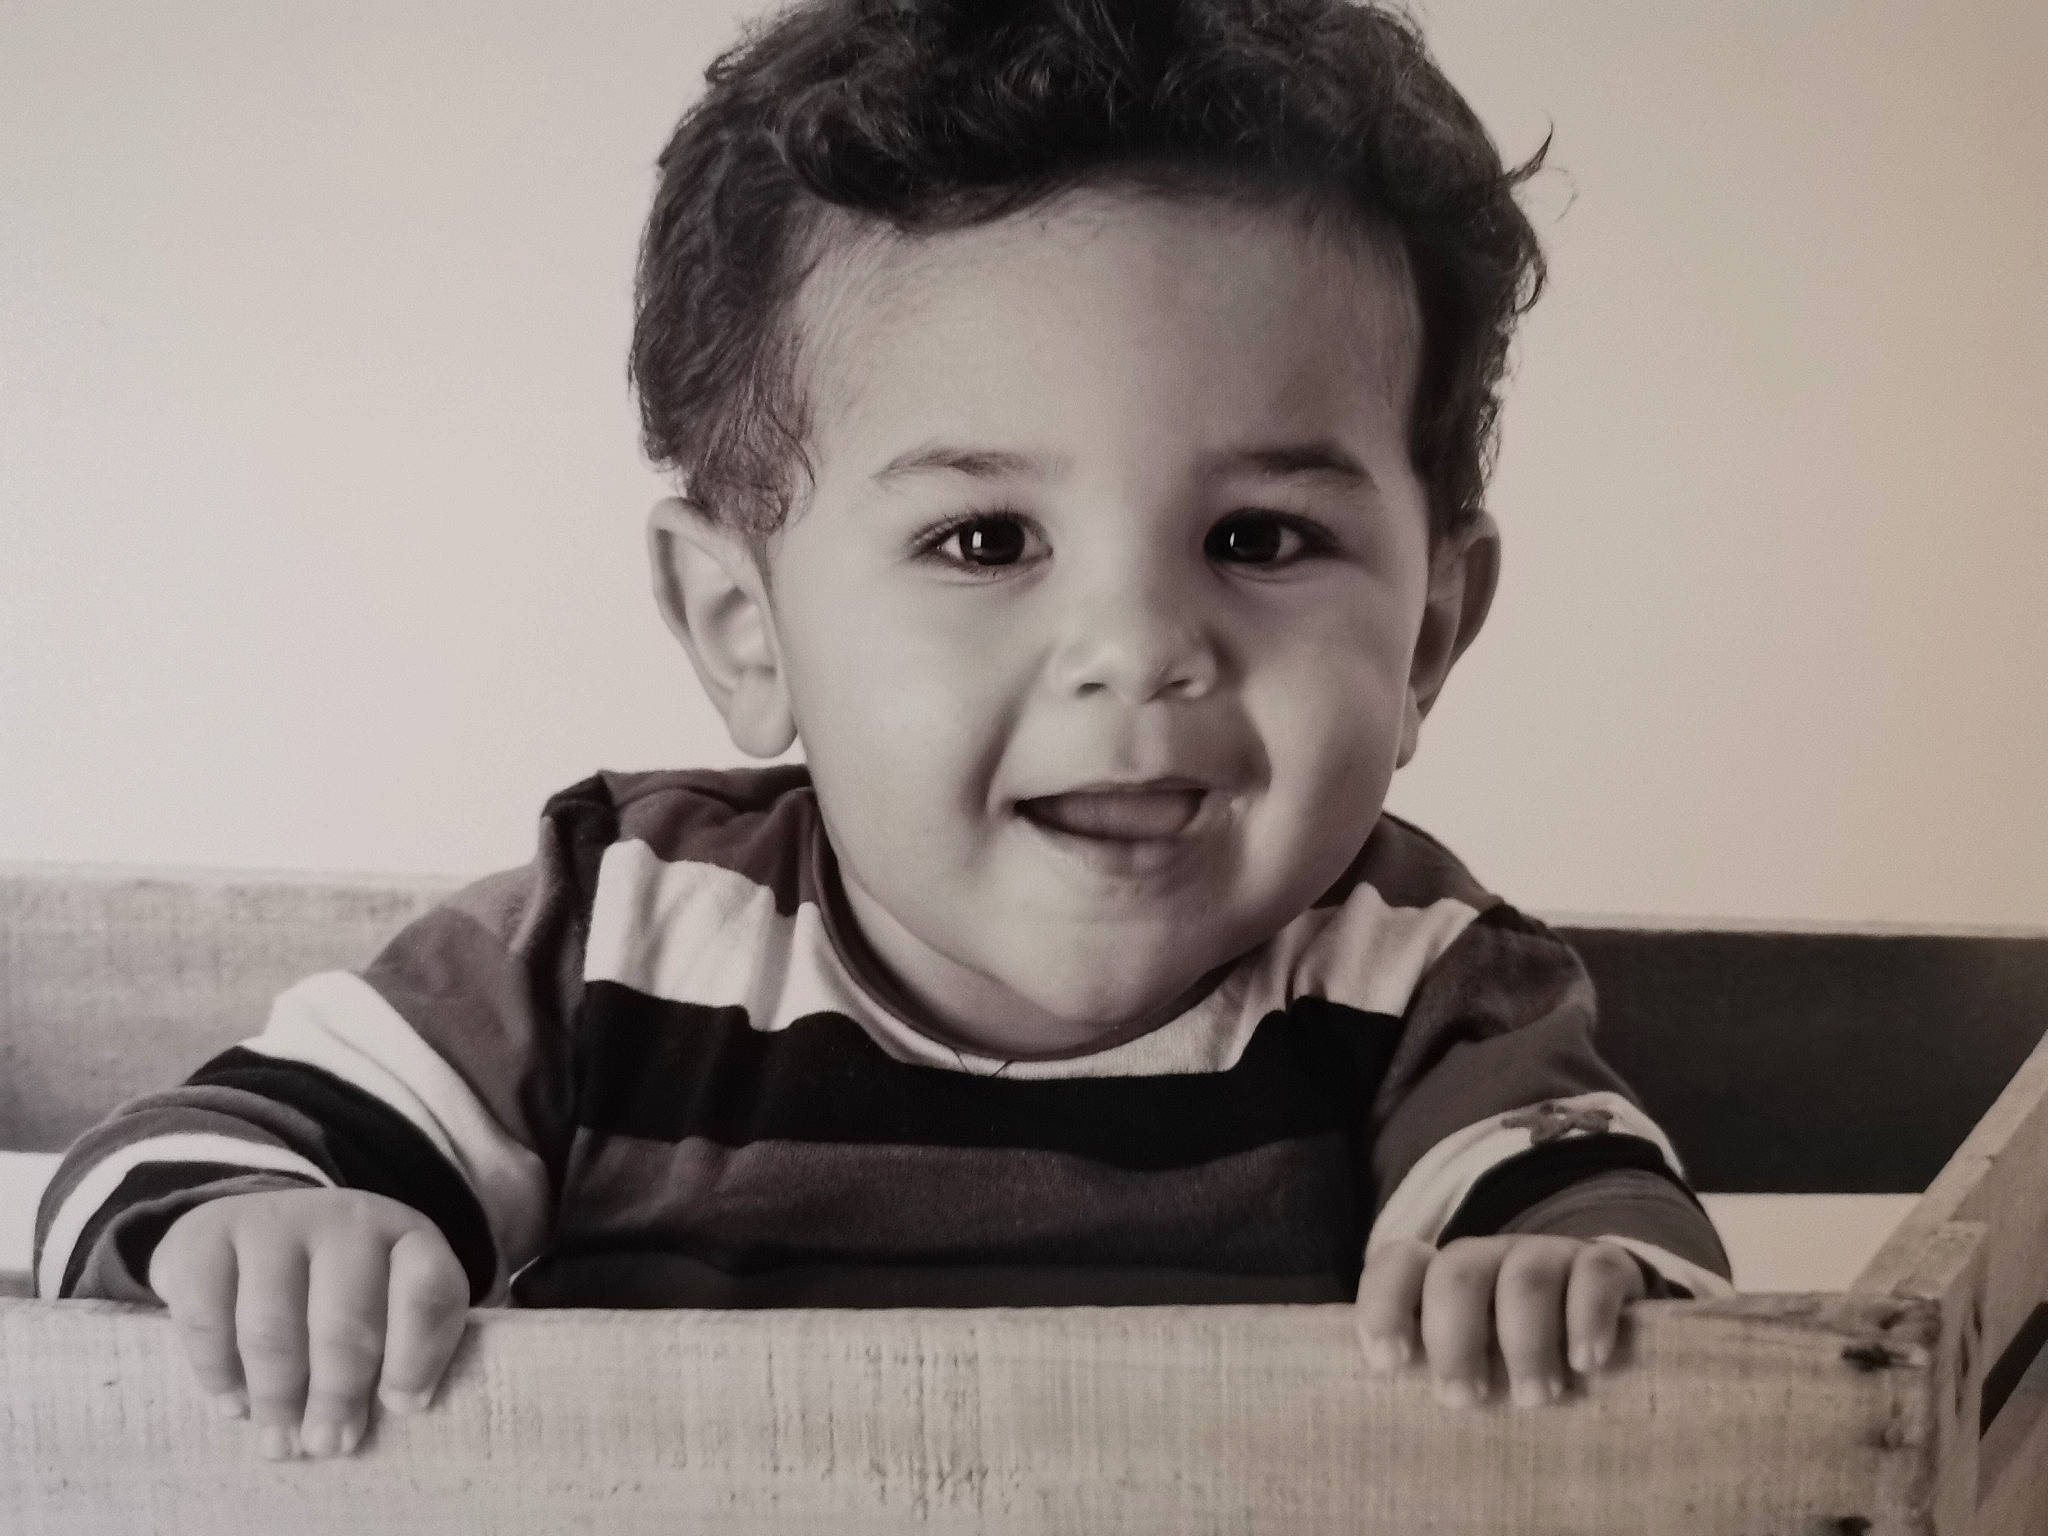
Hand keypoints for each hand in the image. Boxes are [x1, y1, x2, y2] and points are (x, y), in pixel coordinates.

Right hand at [147, 1188, 470, 1458]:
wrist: (258, 1230)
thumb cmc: (341, 1286)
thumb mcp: (392, 1299)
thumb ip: (408, 1343)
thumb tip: (402, 1405)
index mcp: (406, 1236)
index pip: (428, 1290)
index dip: (417, 1355)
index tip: (401, 1407)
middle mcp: (344, 1218)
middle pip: (345, 1319)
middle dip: (337, 1394)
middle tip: (328, 1446)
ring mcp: (272, 1222)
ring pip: (273, 1327)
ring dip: (277, 1396)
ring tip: (281, 1443)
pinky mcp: (205, 1238)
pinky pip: (206, 1318)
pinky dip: (217, 1371)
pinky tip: (233, 1405)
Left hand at [1353, 1234, 1645, 1408]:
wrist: (1603, 1333)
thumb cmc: (1512, 1367)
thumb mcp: (1468, 1371)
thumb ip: (1433, 1376)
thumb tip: (1384, 1423)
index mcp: (1442, 1278)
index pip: (1399, 1264)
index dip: (1384, 1306)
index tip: (1390, 1364)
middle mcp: (1489, 1258)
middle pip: (1458, 1274)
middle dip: (1455, 1339)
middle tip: (1464, 1400)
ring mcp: (1546, 1255)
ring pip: (1526, 1278)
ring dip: (1525, 1342)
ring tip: (1533, 1399)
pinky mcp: (1602, 1265)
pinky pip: (1596, 1274)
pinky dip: (1589, 1319)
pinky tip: (1587, 1363)